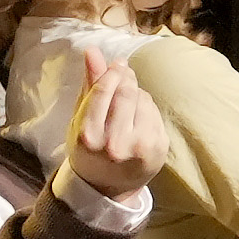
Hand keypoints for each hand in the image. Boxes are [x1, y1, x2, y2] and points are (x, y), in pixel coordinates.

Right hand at [65, 49, 168, 197]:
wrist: (106, 188)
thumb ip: (89, 84)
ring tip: (128, 104)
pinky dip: (148, 108)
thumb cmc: (89, 149)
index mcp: (88, 136)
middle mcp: (114, 144)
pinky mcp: (158, 149)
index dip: (113, 72)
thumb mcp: (80, 119)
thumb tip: (92, 50)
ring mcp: (139, 148)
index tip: (118, 64)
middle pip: (127, 93)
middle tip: (125, 73)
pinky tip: (138, 118)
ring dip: (137, 94)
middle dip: (127, 78)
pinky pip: (155, 113)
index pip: (104, 91)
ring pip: (144, 100)